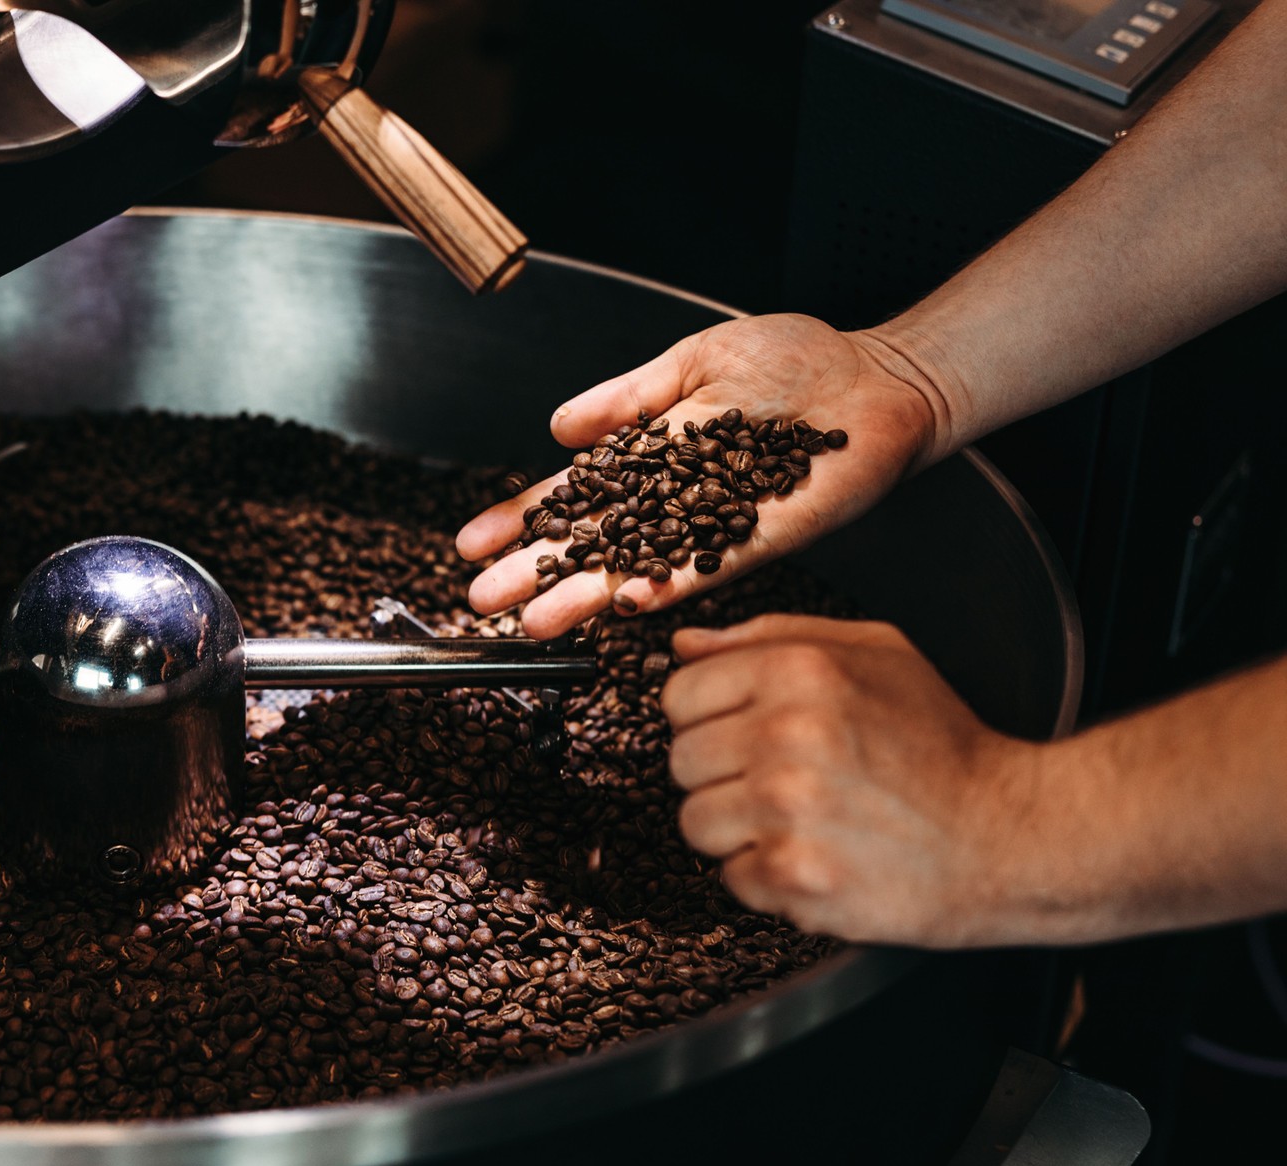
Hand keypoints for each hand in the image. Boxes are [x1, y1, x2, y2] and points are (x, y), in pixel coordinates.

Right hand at [455, 314, 947, 638]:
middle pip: (590, 541)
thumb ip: (628, 396)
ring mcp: (711, 523)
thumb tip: (558, 427)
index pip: (571, 493)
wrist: (876, 376)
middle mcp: (672, 498)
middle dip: (534, 571)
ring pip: (635, 567)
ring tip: (534, 622)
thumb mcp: (694, 360)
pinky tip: (623, 606)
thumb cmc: (796, 359)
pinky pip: (704, 569)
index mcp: (649, 454)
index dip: (520, 518)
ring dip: (583, 596)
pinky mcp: (758, 537)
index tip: (473, 544)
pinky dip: (665, 588)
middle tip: (482, 600)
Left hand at [661, 614, 1045, 947]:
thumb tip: (686, 645)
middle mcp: (786, 736)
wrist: (1012, 835)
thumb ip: (772, 636)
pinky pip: (731, 877)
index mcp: (800, 672)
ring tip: (802, 821)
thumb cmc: (944, 745)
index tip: (746, 733)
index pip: (679, 695)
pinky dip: (767, 877)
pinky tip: (818, 856)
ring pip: (696, 822)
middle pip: (681, 761)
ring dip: (739, 829)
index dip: (709, 717)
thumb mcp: (877, 653)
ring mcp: (787, 811)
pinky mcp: (795, 877)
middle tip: (786, 781)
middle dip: (724, 774)